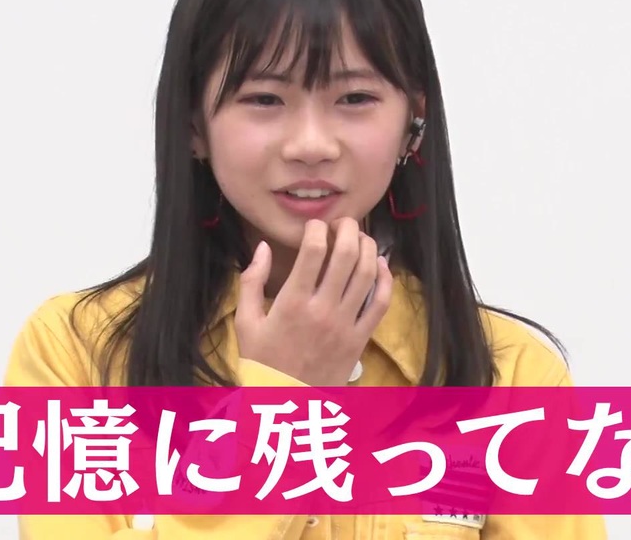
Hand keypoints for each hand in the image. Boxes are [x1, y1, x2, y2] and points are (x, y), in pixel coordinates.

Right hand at [234, 218, 392, 386]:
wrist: (285, 406)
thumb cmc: (262, 363)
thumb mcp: (245, 323)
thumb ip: (251, 282)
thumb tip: (262, 247)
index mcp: (292, 303)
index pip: (314, 251)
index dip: (317, 229)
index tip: (313, 226)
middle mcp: (322, 310)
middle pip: (346, 256)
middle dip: (347, 230)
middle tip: (342, 223)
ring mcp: (345, 325)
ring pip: (367, 274)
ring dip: (368, 248)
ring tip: (360, 237)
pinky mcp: (360, 339)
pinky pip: (381, 303)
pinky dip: (385, 279)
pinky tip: (380, 264)